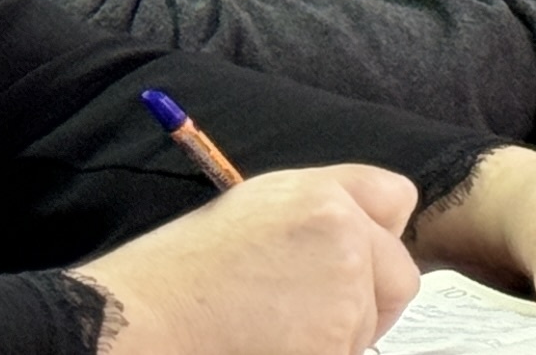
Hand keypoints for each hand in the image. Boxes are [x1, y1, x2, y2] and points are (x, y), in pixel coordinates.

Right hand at [74, 165, 419, 354]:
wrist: (137, 325)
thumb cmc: (176, 277)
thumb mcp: (251, 211)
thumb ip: (318, 214)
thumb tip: (361, 236)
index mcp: (321, 196)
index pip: (397, 201)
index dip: (375, 235)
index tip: (353, 258)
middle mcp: (346, 238)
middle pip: (398, 275)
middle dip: (367, 299)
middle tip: (303, 315)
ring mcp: (345, 298)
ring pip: (370, 326)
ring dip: (336, 336)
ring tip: (267, 331)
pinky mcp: (334, 348)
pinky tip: (267, 347)